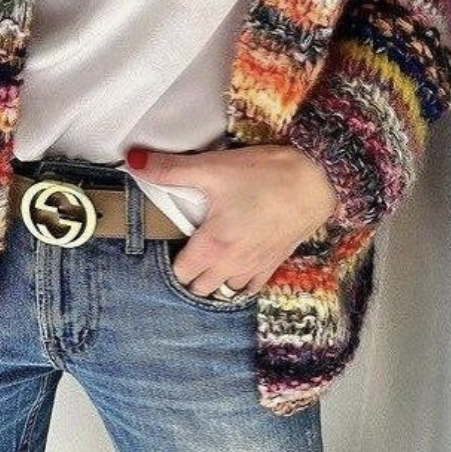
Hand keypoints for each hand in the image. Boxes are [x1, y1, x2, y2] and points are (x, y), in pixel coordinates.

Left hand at [126, 143, 338, 298]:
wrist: (317, 180)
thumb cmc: (265, 175)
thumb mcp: (213, 168)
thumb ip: (170, 169)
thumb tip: (133, 161)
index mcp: (213, 246)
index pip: (180, 273)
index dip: (170, 259)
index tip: (169, 242)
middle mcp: (233, 264)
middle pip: (200, 287)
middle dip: (190, 273)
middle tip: (185, 247)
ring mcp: (256, 266)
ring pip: (226, 290)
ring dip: (214, 280)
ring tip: (208, 257)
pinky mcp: (276, 261)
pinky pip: (251, 286)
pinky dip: (240, 282)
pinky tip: (237, 264)